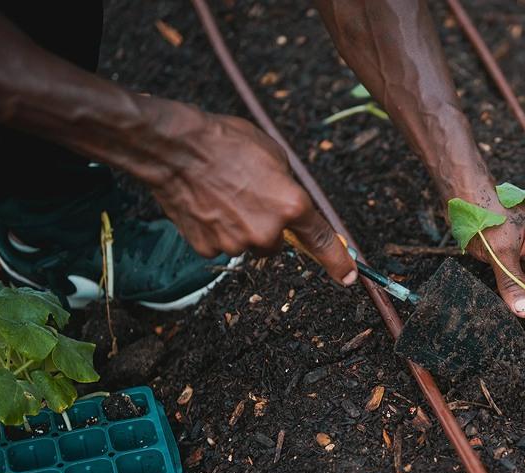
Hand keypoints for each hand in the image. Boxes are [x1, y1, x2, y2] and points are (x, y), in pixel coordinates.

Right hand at [142, 108, 356, 285]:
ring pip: (248, 245)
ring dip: (241, 228)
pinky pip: (220, 245)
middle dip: (269, 227)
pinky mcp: (208, 248)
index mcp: (291, 205)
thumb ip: (289, 187)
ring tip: (222, 196)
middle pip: (277, 244)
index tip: (348, 277)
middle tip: (249, 197)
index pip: (321, 241)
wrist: (176, 149)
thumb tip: (291, 204)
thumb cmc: (226, 143)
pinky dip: (216, 230)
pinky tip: (206, 205)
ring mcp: (236, 243)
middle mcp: (267, 231)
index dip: (337, 261)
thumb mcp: (275, 156)